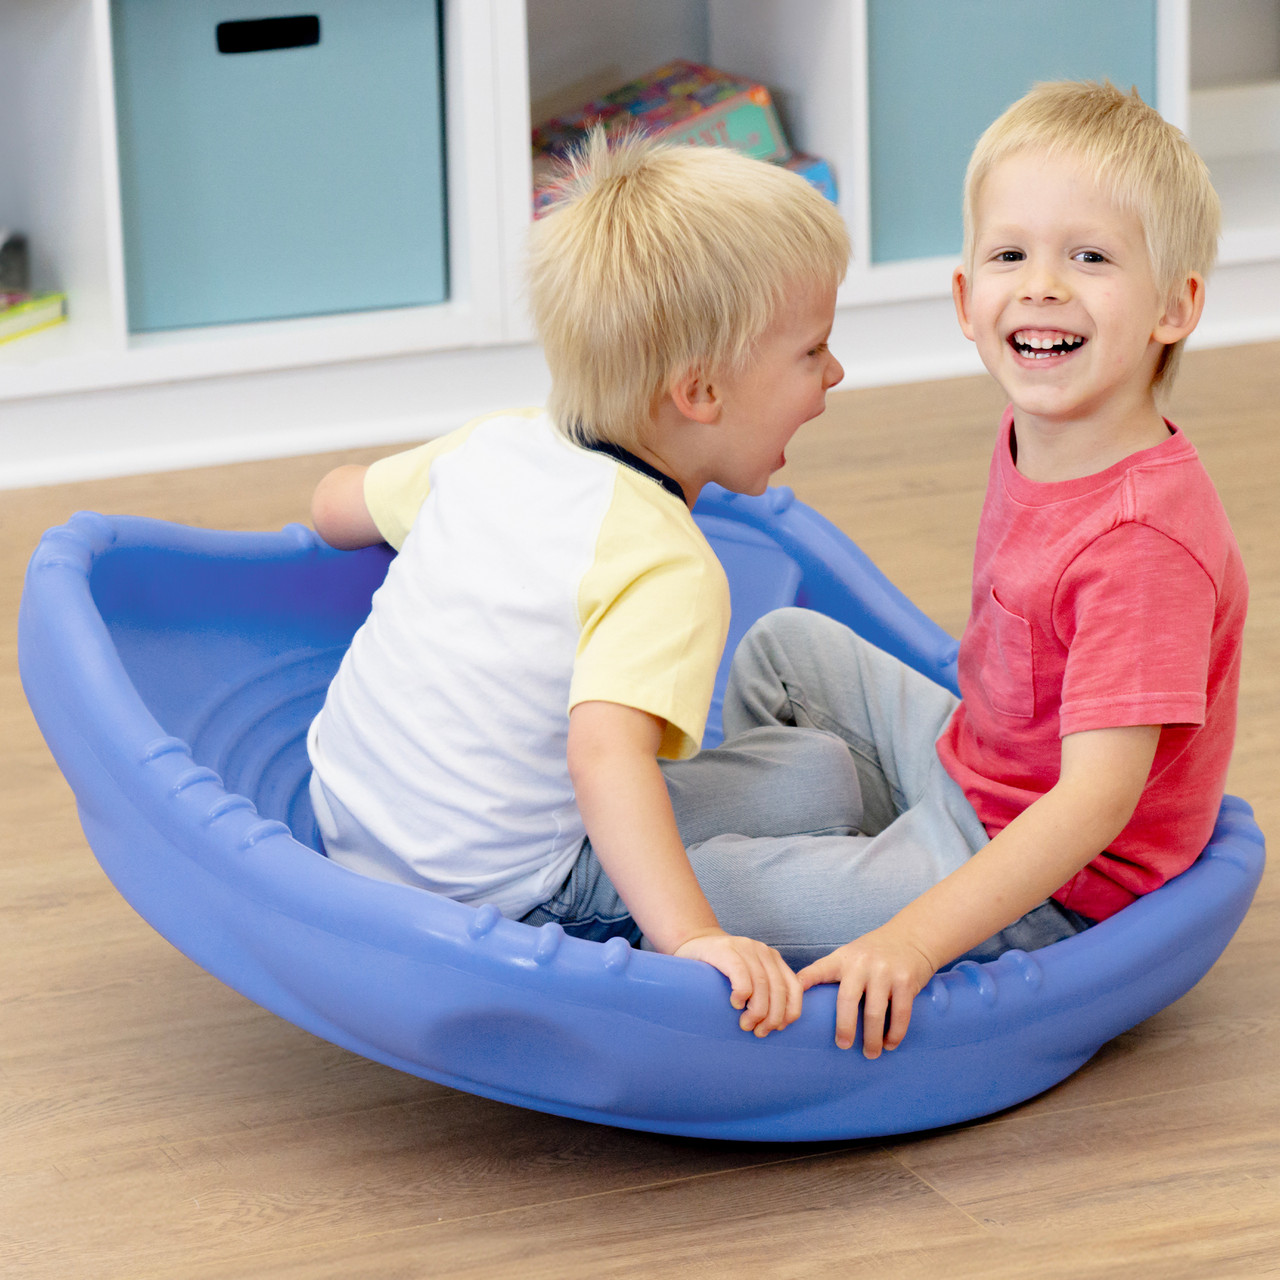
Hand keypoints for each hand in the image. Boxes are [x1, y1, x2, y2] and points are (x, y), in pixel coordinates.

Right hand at [675, 931, 802, 1036]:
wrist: (693, 942)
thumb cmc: (721, 970)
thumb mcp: (749, 977)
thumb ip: (765, 991)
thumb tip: (780, 1024)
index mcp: (773, 959)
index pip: (794, 986)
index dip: (790, 1010)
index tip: (779, 1028)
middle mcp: (763, 951)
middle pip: (778, 988)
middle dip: (772, 1016)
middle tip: (759, 1032)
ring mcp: (745, 948)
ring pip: (761, 984)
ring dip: (757, 1011)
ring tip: (746, 1025)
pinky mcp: (726, 950)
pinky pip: (741, 974)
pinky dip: (742, 993)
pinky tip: (735, 1004)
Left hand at [798, 926, 936, 1056]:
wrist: (912, 937)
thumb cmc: (875, 952)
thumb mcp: (850, 955)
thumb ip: (832, 973)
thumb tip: (806, 1001)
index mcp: (843, 958)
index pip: (818, 971)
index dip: (803, 985)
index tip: (791, 1009)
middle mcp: (861, 964)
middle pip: (847, 1001)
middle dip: (844, 1028)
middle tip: (842, 1046)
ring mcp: (884, 972)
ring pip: (874, 1013)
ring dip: (872, 1038)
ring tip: (870, 1053)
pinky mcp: (906, 981)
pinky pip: (900, 1013)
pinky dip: (895, 1033)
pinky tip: (890, 1044)